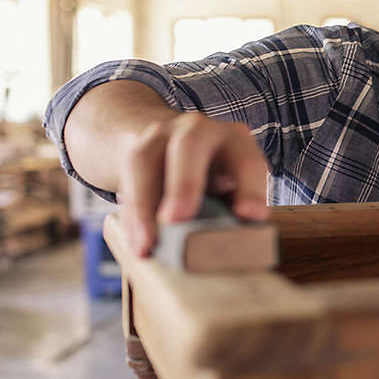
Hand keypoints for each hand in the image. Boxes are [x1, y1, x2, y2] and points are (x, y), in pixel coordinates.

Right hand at [116, 112, 269, 256]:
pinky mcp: (136, 149)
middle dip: (184, 182)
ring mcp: (162, 135)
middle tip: (177, 218)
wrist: (172, 149)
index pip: (248, 162)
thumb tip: (233, 249)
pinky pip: (127, 179)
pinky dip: (132, 215)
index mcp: (237, 141)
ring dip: (144, 205)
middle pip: (190, 145)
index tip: (250, 216)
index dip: (251, 188)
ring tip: (147, 244)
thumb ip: (233, 210)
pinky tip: (136, 242)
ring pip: (146, 161)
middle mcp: (200, 129)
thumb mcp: (232, 188)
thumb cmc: (214, 179)